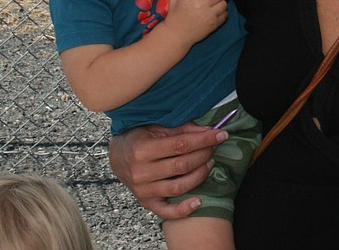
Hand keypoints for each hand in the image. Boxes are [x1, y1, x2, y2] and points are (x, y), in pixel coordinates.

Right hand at [108, 122, 224, 218]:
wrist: (118, 156)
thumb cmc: (140, 138)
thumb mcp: (157, 127)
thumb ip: (183, 129)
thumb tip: (210, 131)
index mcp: (142, 149)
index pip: (181, 145)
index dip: (204, 139)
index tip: (220, 134)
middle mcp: (141, 172)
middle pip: (182, 165)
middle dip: (204, 154)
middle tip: (214, 147)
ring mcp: (143, 190)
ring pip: (179, 187)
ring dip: (200, 175)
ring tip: (209, 163)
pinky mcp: (146, 202)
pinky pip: (166, 212)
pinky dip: (184, 210)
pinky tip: (199, 201)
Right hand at [161, 0, 229, 45]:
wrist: (177, 35)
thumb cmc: (175, 16)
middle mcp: (202, 6)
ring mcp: (210, 16)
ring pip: (225, 3)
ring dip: (222, 1)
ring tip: (216, 1)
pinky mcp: (214, 24)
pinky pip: (225, 14)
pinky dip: (222, 11)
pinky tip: (216, 11)